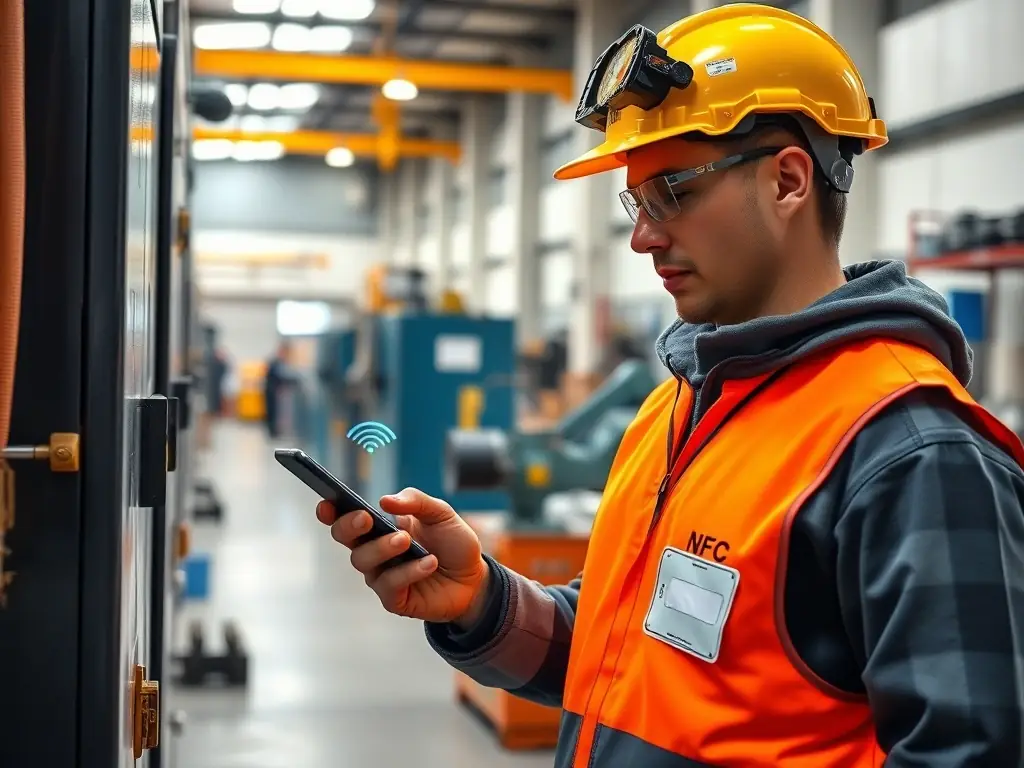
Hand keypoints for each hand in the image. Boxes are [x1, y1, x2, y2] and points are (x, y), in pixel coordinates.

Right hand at [317, 487, 489, 625]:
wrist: (474, 578)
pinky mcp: (394, 599)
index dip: (331, 512)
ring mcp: (382, 576)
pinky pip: (389, 585)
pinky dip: (408, 572)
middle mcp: (375, 552)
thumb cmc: (452, 543)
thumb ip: (415, 502)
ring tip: (406, 540)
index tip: (326, 504)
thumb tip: (384, 501)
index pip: (347, 519)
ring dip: (383, 548)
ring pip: (364, 562)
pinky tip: (429, 563)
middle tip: (366, 519)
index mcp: (380, 528)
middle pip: (345, 539)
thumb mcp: (441, 513)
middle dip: (349, 527)